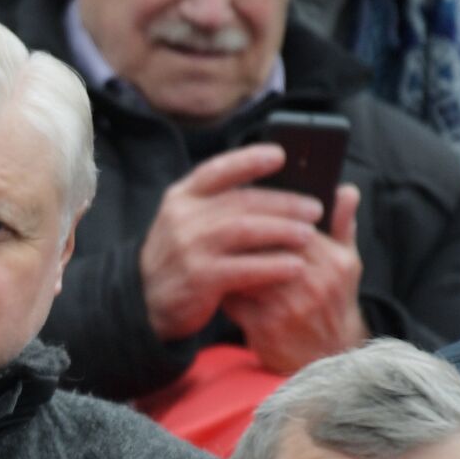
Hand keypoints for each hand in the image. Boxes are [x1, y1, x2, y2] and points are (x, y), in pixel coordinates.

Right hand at [140, 144, 323, 340]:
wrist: (144, 302)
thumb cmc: (179, 259)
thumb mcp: (186, 224)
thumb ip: (218, 206)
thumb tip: (276, 191)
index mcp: (181, 198)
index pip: (217, 171)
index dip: (249, 160)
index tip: (281, 156)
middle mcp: (182, 219)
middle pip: (241, 202)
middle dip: (283, 203)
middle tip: (315, 208)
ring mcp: (189, 248)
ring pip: (245, 231)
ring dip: (282, 231)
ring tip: (309, 235)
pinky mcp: (199, 279)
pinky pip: (244, 268)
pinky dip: (273, 266)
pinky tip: (295, 266)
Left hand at [222, 183, 367, 373]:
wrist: (329, 358)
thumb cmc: (333, 305)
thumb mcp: (346, 266)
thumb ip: (343, 227)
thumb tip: (346, 189)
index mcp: (334, 261)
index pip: (292, 227)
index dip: (265, 217)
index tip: (242, 209)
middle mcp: (315, 282)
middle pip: (266, 246)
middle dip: (242, 238)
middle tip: (220, 227)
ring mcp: (290, 306)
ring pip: (247, 271)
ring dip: (228, 261)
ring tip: (215, 254)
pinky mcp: (267, 327)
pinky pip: (235, 300)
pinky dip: (224, 290)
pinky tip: (215, 285)